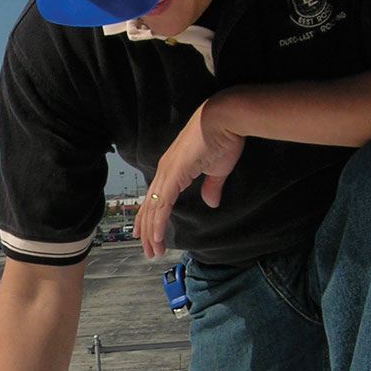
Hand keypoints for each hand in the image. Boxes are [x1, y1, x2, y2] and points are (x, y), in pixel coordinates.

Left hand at [137, 98, 245, 258]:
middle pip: (149, 208)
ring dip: (151, 233)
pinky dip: (158, 223)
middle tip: (148, 252)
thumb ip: (211, 187)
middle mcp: (164, 170)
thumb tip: (211, 202)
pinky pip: (162, 205)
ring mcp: (167, 172)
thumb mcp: (217, 169)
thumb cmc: (224, 137)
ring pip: (153, 210)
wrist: (226, 118)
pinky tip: (156, 238)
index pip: (155, 198)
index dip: (148, 218)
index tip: (144, 235)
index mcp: (172, 168)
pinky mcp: (174, 175)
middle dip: (147, 232)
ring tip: (152, 252)